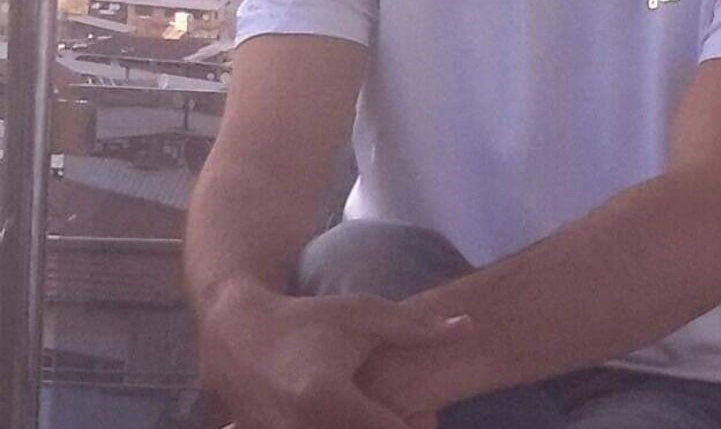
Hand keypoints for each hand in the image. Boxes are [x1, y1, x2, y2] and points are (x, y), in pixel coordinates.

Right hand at [199, 276, 465, 428]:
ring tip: (382, 412)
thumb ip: (416, 329)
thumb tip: (470, 327)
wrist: (238, 335)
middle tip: (415, 415)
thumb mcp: (363, 315)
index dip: (416, 426)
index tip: (427, 413)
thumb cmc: (309, 320)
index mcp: (327, 397)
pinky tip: (350, 418)